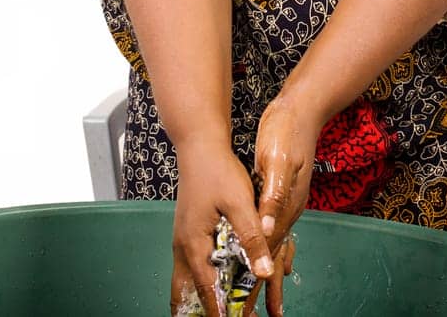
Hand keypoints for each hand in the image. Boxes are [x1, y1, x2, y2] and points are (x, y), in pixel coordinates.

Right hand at [171, 139, 276, 316]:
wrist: (200, 146)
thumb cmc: (218, 171)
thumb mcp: (240, 204)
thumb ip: (252, 238)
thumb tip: (264, 270)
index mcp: (194, 242)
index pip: (206, 287)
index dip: (219, 309)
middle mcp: (183, 245)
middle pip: (184, 291)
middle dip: (200, 310)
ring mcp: (182, 239)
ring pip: (183, 280)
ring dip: (198, 297)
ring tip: (214, 312)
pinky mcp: (187, 232)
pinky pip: (188, 267)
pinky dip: (198, 282)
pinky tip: (212, 284)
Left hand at [246, 95, 321, 315]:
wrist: (301, 108)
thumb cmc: (287, 131)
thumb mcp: (277, 162)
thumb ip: (272, 196)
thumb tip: (267, 228)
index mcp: (286, 203)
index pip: (269, 250)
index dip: (260, 280)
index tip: (251, 307)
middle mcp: (290, 208)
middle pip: (274, 255)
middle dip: (266, 287)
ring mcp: (288, 201)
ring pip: (275, 245)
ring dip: (266, 272)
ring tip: (263, 301)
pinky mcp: (283, 193)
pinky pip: (276, 230)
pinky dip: (270, 249)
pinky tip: (269, 256)